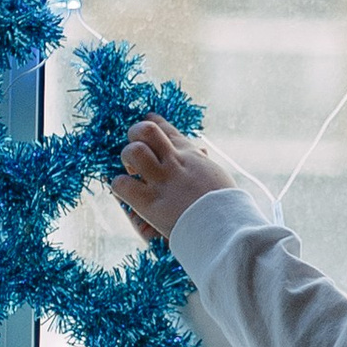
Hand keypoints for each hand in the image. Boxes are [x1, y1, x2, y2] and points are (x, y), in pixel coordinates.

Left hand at [115, 115, 237, 239]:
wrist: (226, 229)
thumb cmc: (227, 207)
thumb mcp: (216, 176)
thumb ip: (203, 162)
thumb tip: (200, 149)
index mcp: (191, 155)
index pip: (167, 129)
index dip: (154, 122)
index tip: (147, 118)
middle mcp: (174, 162)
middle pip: (146, 131)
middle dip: (135, 135)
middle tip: (136, 153)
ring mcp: (161, 180)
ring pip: (133, 151)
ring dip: (127, 159)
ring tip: (131, 171)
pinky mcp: (149, 202)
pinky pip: (122, 184)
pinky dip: (120, 186)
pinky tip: (126, 192)